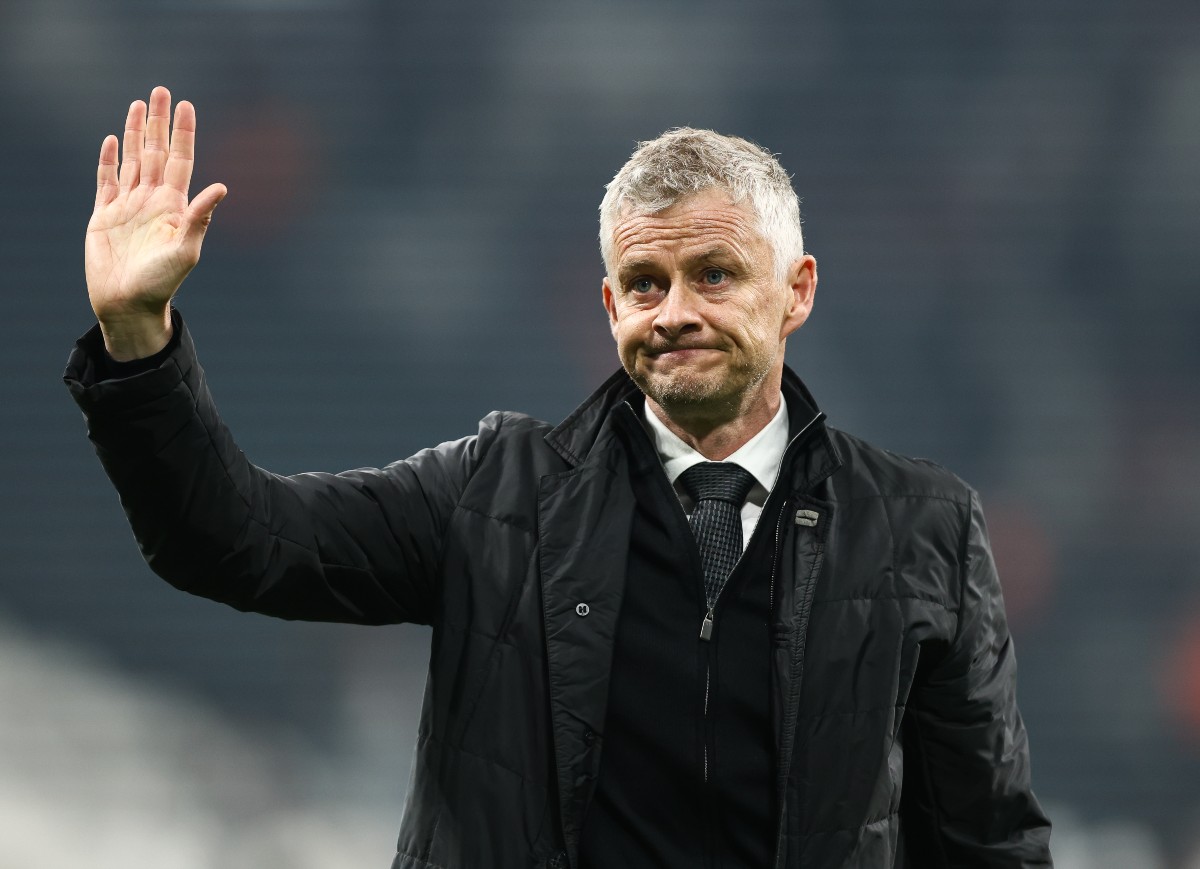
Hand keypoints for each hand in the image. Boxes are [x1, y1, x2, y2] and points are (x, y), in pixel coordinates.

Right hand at [86, 86, 226, 359]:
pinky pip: (106, 180)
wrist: (128, 304)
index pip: (180, 159)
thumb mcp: (185, 251)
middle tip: (161, 90)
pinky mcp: (104, 215)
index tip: (186, 104)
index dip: (183, 133)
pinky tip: (113, 139)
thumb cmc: (162, 284)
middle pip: (156, 151)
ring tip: (138, 105)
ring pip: (133, 160)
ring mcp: (128, 206)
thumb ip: (201, 218)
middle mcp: (152, 201)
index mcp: (174, 206)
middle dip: (158, 122)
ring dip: (135, 132)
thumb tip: (222, 186)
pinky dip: (109, 159)